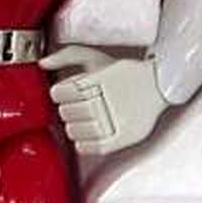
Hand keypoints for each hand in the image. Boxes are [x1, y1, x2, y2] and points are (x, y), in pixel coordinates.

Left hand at [40, 45, 168, 154]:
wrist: (159, 86)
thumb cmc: (123, 72)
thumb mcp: (96, 56)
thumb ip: (67, 55)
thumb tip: (42, 63)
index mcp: (99, 79)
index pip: (60, 92)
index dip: (60, 93)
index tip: (66, 92)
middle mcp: (107, 100)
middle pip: (66, 111)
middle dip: (67, 108)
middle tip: (76, 106)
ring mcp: (115, 121)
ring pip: (75, 130)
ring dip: (73, 126)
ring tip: (82, 119)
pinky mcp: (123, 138)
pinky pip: (91, 147)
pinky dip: (84, 144)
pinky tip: (86, 135)